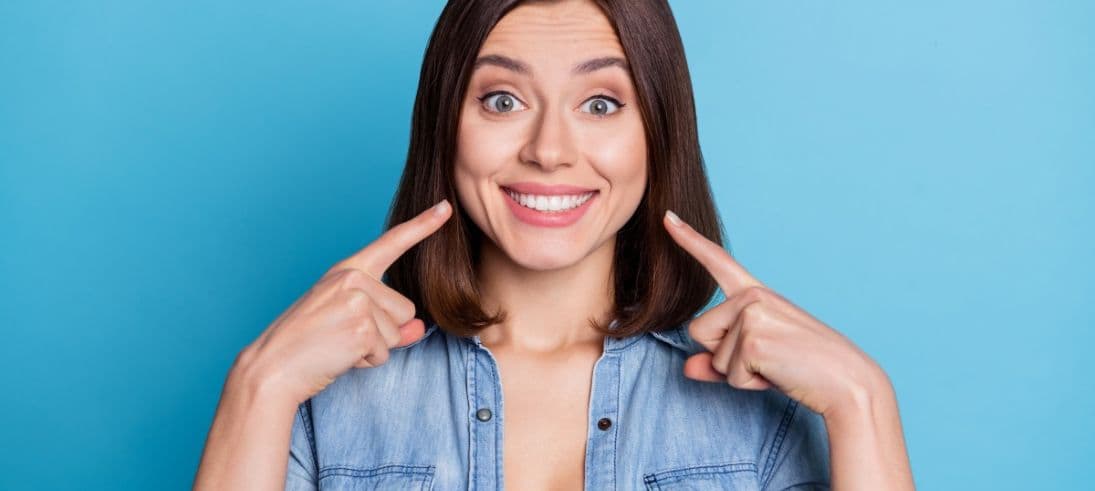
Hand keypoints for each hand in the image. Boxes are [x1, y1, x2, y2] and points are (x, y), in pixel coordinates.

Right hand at [232, 199, 452, 406]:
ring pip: (397, 332)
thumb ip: (388, 323)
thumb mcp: (349, 323)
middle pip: (405, 310)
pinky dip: (366, 362)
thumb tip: (419, 328)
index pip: (391, 243)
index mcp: (348, 270)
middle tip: (341, 336)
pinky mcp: (361, 327)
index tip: (445, 207)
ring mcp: (358, 301)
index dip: (422, 226)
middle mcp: (353, 278)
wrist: (273, 367)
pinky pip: (385, 352)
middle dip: (382, 333)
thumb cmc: (307, 345)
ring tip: (337, 345)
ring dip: (373, 349)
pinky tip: (338, 355)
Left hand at [662, 210, 887, 418]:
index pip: (718, 262)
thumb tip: (688, 367)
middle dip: (725, 358)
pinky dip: (750, 383)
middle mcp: (752, 296)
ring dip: (740, 373)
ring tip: (777, 366)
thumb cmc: (804, 370)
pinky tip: (779, 373)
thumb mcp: (755, 361)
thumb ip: (718, 363)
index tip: (666, 217)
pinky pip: (728, 374)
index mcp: (755, 294)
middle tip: (769, 359)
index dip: (689, 240)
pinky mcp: (753, 338)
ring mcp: (752, 313)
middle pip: (700, 332)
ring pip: (713, 356)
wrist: (847, 382)